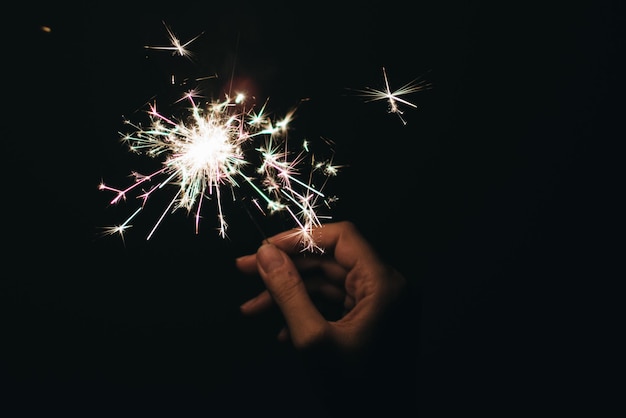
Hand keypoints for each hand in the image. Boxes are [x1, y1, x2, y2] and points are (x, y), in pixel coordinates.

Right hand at [236, 221, 406, 357]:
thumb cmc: (357, 391)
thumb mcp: (312, 339)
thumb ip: (288, 291)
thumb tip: (264, 254)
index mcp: (383, 283)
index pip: (341, 238)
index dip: (299, 239)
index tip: (264, 249)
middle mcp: (387, 287)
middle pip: (330, 261)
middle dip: (286, 269)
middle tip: (245, 271)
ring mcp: (381, 305)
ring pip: (329, 284)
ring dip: (290, 294)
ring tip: (252, 309)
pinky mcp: (373, 322)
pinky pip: (336, 304)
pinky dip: (308, 311)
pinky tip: (280, 331)